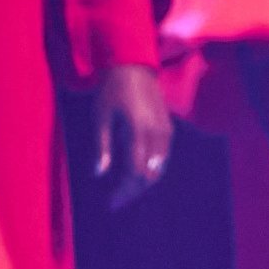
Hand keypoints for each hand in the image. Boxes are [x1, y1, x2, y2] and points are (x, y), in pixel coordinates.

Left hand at [90, 63, 176, 210]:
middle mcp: (156, 133)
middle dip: (134, 191)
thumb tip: (100, 174)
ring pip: (160, 168)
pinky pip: (163, 157)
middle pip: (151, 174)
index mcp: (138, 131)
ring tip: (126, 190)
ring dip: (144, 182)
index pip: (136, 172)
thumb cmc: (112, 90)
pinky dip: (152, 170)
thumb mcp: (100, 117)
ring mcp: (165, 130)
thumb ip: (102, 146)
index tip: (111, 202)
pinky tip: (139, 173)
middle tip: (117, 201)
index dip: (124, 191)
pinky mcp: (168, 127)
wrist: (133, 66)